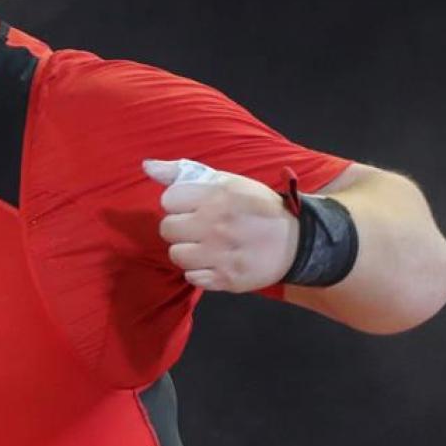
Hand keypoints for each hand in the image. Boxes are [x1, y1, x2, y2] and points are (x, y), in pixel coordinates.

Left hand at [143, 158, 298, 292]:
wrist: (298, 242)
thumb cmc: (257, 207)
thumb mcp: (227, 181)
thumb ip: (183, 172)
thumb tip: (146, 166)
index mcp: (218, 196)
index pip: (168, 200)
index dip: (178, 204)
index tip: (192, 206)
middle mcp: (217, 224)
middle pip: (167, 229)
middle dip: (179, 228)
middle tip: (197, 228)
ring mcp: (222, 254)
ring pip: (176, 255)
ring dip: (187, 251)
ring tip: (205, 246)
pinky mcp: (227, 279)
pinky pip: (192, 278)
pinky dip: (200, 272)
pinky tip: (214, 262)